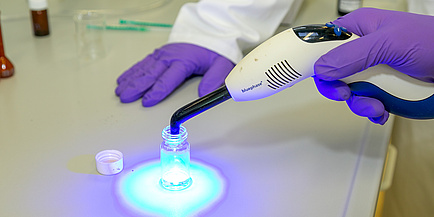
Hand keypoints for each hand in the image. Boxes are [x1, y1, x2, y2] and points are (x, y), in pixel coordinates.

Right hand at [116, 43, 234, 106]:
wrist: (209, 32)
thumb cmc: (214, 50)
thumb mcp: (222, 64)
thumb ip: (214, 79)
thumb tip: (204, 94)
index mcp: (184, 61)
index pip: (168, 79)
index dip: (156, 91)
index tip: (147, 101)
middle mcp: (170, 57)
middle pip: (150, 74)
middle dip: (136, 87)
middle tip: (125, 98)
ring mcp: (163, 54)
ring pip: (143, 69)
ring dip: (131, 80)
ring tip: (120, 91)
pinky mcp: (159, 53)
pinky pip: (143, 63)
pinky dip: (131, 71)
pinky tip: (123, 79)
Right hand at [314, 8, 433, 123]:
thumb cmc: (433, 42)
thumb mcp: (388, 44)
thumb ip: (352, 55)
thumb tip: (323, 68)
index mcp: (359, 29)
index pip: (322, 42)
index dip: (312, 59)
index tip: (305, 74)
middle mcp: (362, 50)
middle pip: (332, 72)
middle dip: (339, 88)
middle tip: (346, 92)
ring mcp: (372, 70)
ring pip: (348, 91)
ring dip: (359, 103)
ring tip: (375, 104)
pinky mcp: (382, 88)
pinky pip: (365, 102)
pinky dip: (372, 111)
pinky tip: (382, 109)